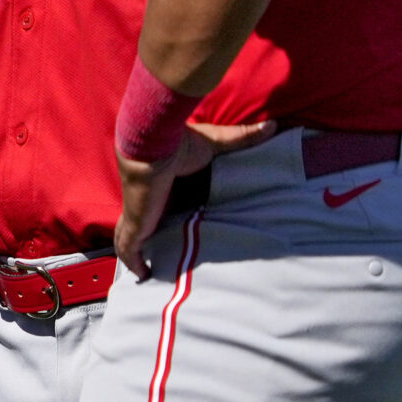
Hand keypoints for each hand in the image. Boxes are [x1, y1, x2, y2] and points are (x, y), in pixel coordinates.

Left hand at [112, 119, 279, 281]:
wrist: (153, 142)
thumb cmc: (179, 142)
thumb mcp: (216, 144)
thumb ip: (243, 138)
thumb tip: (272, 125)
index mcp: (167, 188)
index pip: (168, 209)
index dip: (173, 220)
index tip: (188, 234)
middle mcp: (152, 203)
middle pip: (151, 227)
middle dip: (155, 242)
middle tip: (173, 261)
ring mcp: (140, 216)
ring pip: (134, 240)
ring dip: (140, 255)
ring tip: (154, 272)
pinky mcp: (135, 225)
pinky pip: (129, 250)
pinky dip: (134, 263)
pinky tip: (142, 276)